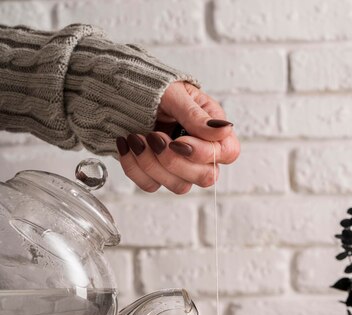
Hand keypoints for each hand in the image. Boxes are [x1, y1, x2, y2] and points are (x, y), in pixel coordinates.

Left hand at [116, 82, 239, 193]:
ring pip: (179, 186)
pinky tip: (126, 145)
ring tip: (135, 138)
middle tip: (154, 136)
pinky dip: (134, 167)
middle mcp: (201, 153)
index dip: (205, 153)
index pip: (228, 153)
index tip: (178, 140)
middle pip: (206, 177)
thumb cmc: (153, 88)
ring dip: (152, 164)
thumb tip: (224, 129)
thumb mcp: (175, 95)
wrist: (122, 91)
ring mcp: (180, 168)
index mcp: (212, 129)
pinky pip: (151, 185)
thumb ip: (196, 115)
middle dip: (175, 161)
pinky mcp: (157, 176)